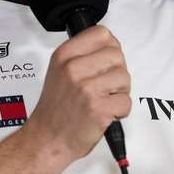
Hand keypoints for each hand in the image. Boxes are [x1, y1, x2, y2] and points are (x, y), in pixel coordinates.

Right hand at [23, 25, 131, 162]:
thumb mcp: (59, 71)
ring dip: (120, 91)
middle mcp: (73, 69)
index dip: (110, 47)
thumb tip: (111, 45)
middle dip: (116, 71)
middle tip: (105, 86)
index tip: (106, 60)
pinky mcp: (98, 108)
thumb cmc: (55, 109)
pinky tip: (105, 113)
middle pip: (117, 55)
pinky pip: (126, 101)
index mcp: (64, 56)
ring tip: (103, 100)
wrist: (47, 139)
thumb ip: (82, 55)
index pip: (101, 33)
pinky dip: (120, 110)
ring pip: (124, 77)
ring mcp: (86, 89)